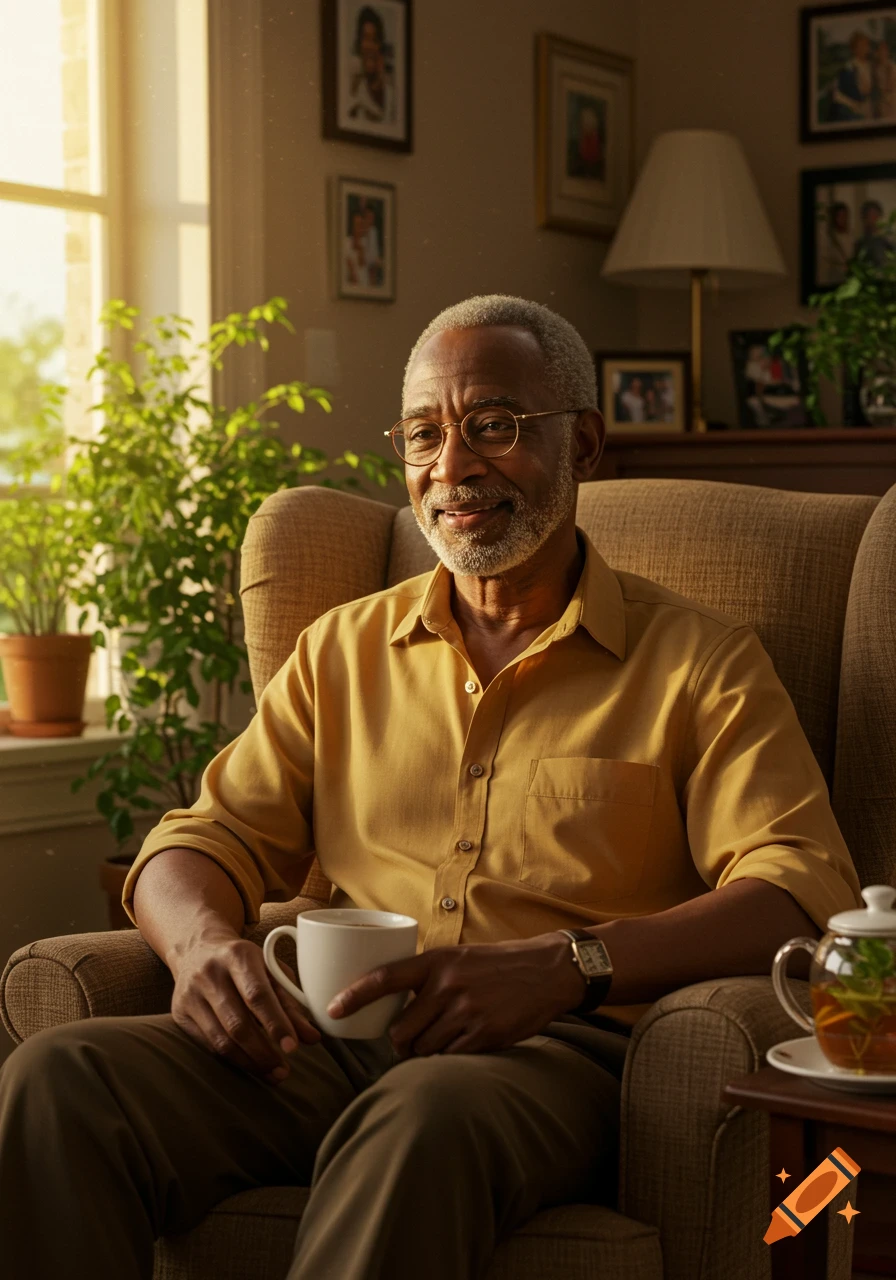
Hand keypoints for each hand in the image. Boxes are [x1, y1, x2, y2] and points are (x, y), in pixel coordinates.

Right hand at [169, 932, 320, 1084]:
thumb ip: (291, 1003)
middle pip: (238, 1023)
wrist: (197, 948)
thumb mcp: (270, 970)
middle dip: (263, 1052)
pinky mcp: (179, 1013)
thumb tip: (313, 1038)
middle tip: (284, 1071)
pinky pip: (207, 1044)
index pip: (257, 995)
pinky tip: (249, 1065)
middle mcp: (210, 973)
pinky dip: (231, 1059)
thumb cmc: (243, 962)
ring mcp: (191, 994)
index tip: (293, 1048)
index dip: (276, 1024)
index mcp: (238, 955)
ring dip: (249, 1062)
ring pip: (221, 1039)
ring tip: (271, 1074)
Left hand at [327, 932, 586, 1056]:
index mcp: (436, 961)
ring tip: (444, 1040)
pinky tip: (465, 1044)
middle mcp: (447, 985)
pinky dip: (451, 1058)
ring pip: (423, 1049)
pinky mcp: (484, 1035)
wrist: (547, 970)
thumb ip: (428, 977)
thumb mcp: (459, 957)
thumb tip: (392, 1004)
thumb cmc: (498, 965)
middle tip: (413, 1040)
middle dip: (401, 1043)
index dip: (354, 995)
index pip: (384, 978)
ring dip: (426, 1053)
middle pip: (400, 1031)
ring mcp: (466, 1011)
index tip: (333, 1009)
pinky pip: (450, 1059)